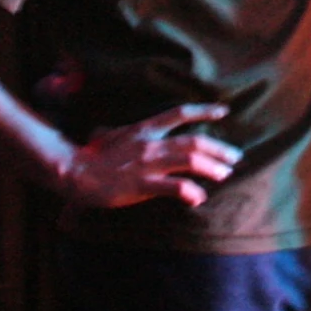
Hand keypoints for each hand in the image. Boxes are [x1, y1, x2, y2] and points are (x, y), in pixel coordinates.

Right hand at [55, 103, 241, 208]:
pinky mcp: (141, 185)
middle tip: (235, 157)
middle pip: (193, 141)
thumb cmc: (91, 156)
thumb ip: (124, 133)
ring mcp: (147, 164)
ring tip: (225, 175)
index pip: (179, 113)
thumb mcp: (111, 136)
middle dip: (218, 148)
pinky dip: (190, 193)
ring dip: (212, 168)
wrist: (74, 172)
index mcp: (144, 129)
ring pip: (189, 161)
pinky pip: (173, 187)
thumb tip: (119, 131)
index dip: (204, 111)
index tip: (224, 112)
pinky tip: (198, 199)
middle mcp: (150, 143)